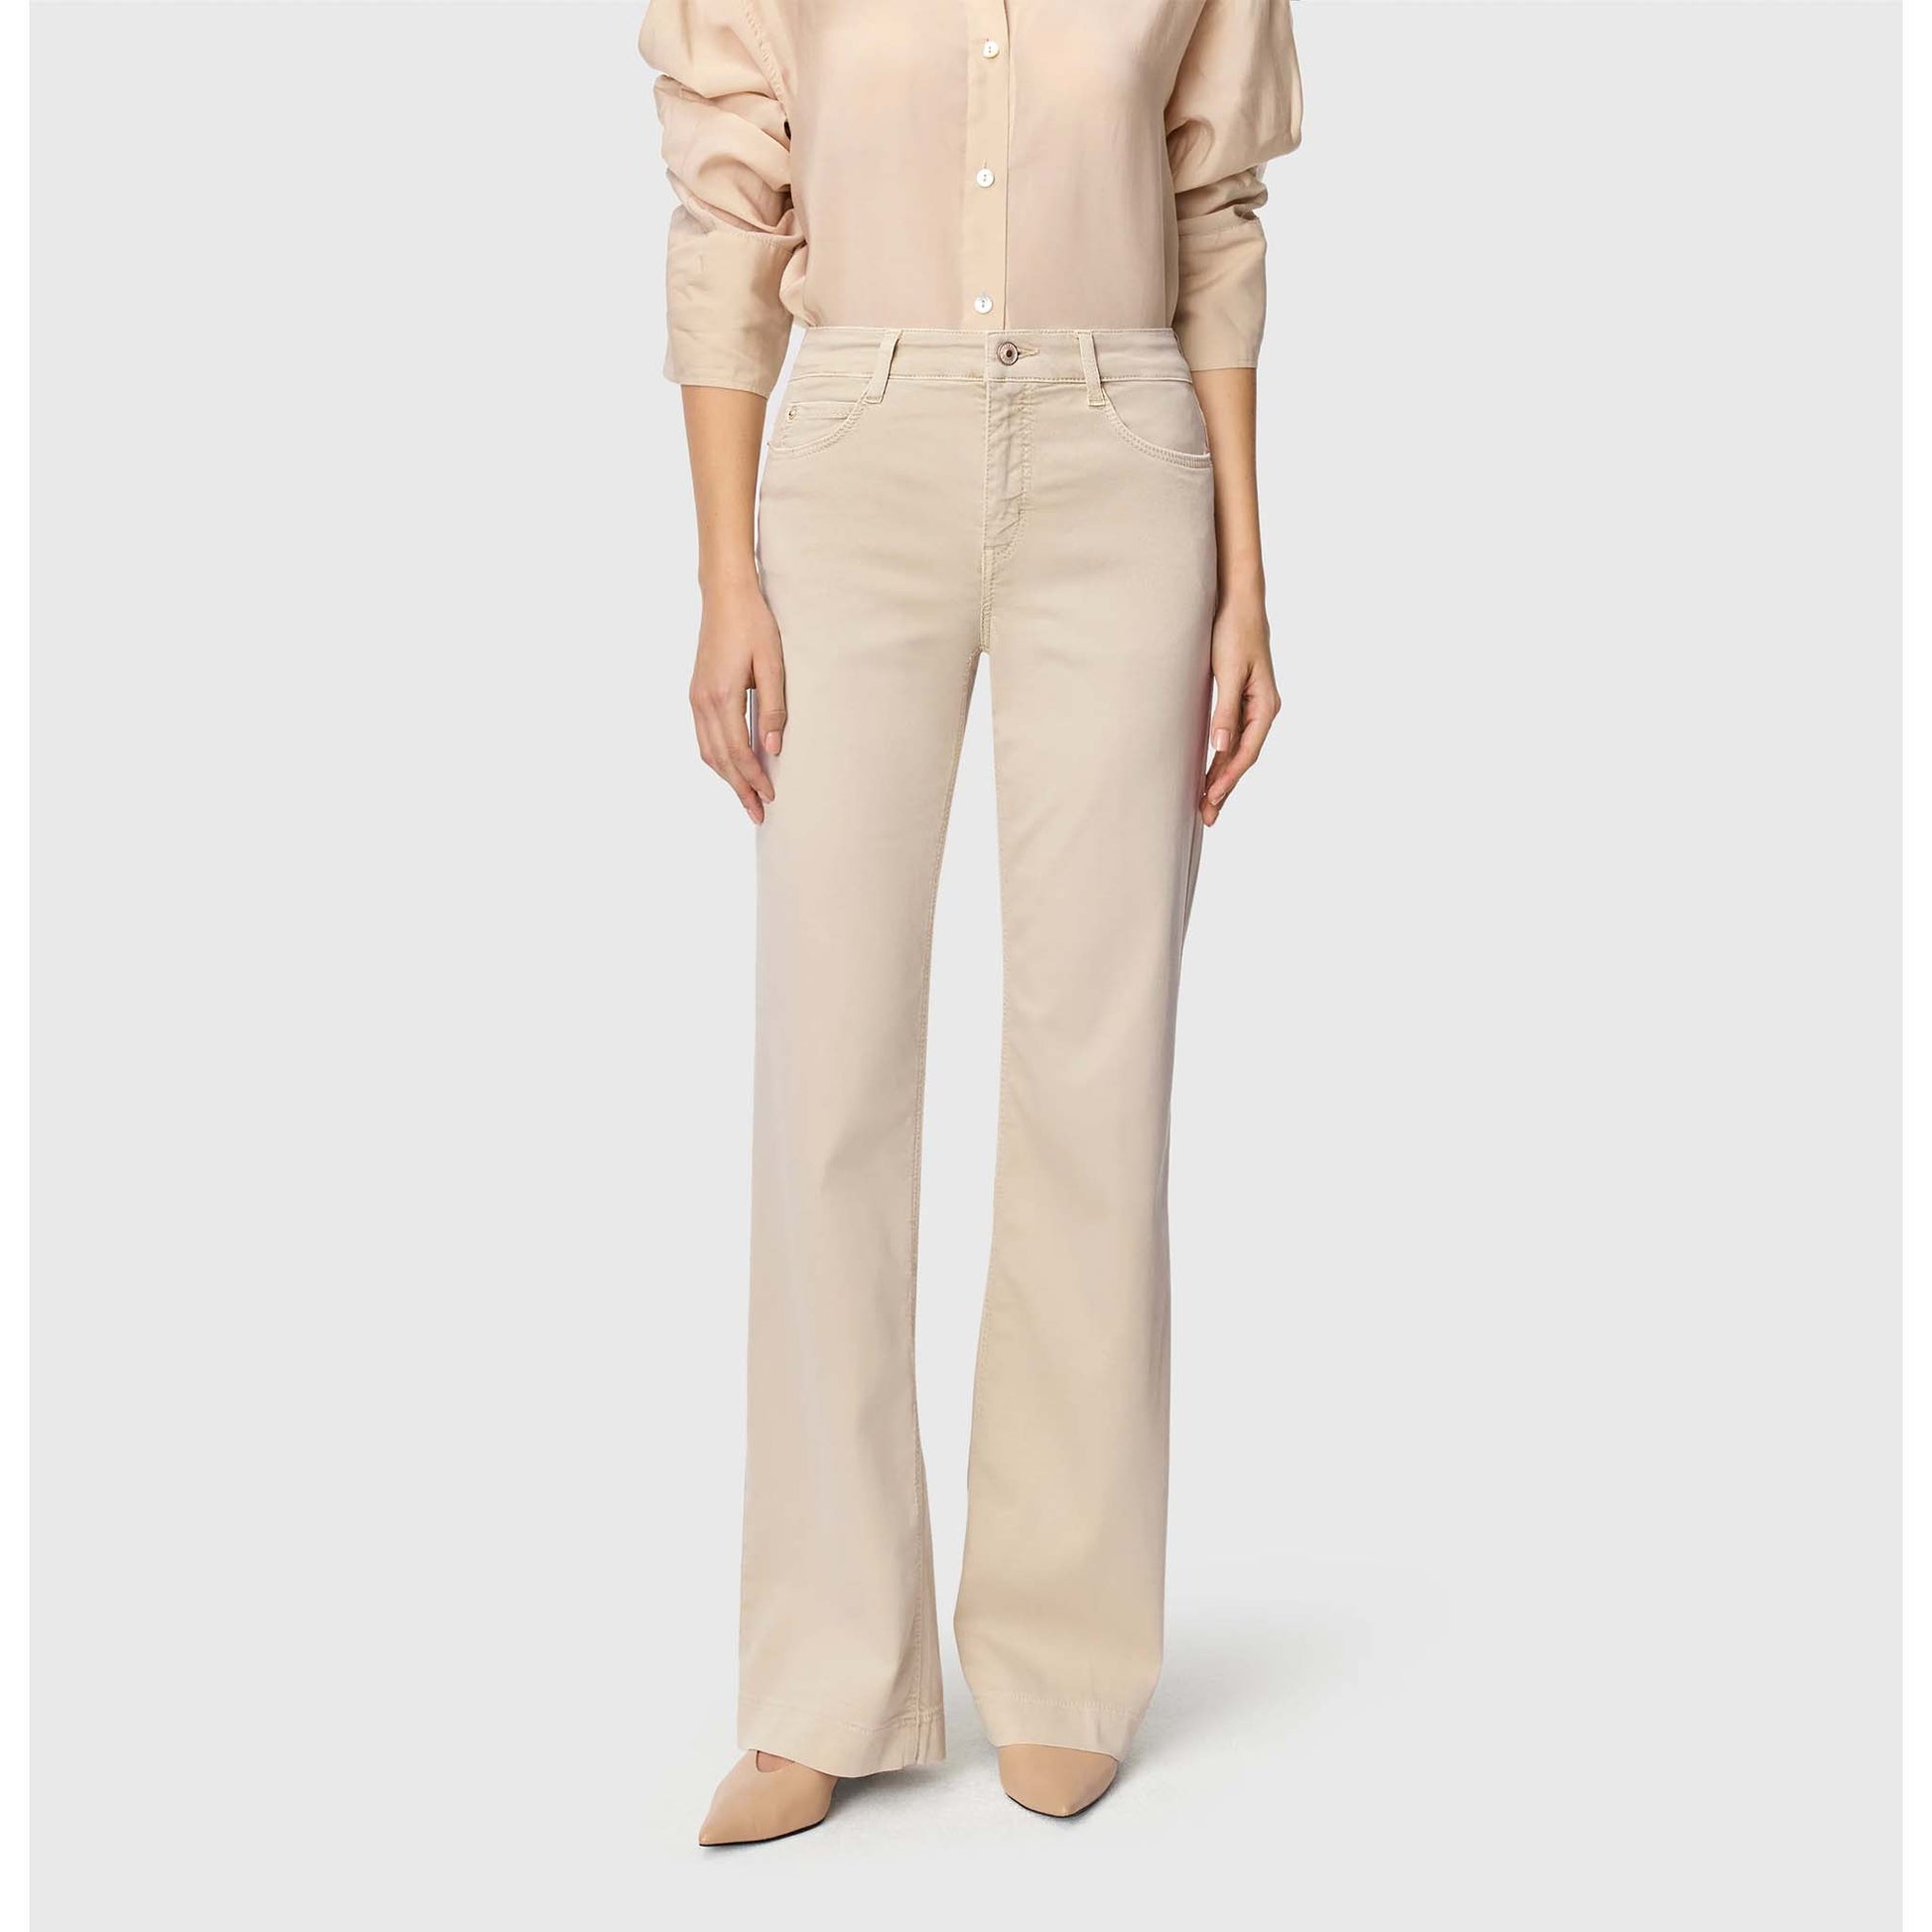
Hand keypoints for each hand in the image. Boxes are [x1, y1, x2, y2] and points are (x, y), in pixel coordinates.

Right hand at [689, 577, 785, 824]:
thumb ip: (773, 709)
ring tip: (747, 797)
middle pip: (719, 759)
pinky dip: (718, 758)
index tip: (771, 797)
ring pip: (707, 751)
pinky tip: (733, 767)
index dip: (754, 778)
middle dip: (739, 789)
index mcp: (721, 696)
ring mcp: (696, 697)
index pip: (737, 751)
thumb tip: (774, 749)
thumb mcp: (773, 664)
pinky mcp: (697, 693)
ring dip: (727, 777)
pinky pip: (704, 737)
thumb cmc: (754, 624)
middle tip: (758, 814)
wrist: (725, 595)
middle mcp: (702, 701)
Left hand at [1201, 588, 1280, 826]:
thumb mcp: (1227, 671)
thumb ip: (1225, 710)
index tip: (1210, 799)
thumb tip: (1221, 747)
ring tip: (1206, 802)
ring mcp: (1253, 704)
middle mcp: (1262, 708)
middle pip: (1243, 757)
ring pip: (1238, 749)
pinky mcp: (1241, 697)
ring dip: (1222, 775)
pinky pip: (1233, 736)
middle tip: (1206, 816)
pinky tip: (1211, 769)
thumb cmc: (1233, 630)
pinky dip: (1222, 756)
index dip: (1227, 778)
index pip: (1246, 752)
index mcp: (1265, 704)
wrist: (1238, 599)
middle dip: (1224, 787)